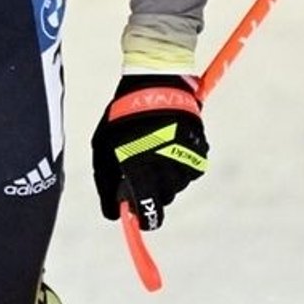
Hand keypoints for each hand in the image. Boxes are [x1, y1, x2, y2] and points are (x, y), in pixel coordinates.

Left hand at [90, 74, 207, 230]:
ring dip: (166, 177)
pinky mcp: (199, 151)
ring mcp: (186, 160)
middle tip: (141, 171)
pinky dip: (179, 164)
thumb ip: (106, 184)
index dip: (145, 218)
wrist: (155, 85)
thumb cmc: (122, 119)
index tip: (140, 216)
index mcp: (142, 169)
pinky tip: (167, 145)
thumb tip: (112, 214)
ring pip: (177, 185)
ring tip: (153, 150)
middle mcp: (167, 169)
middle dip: (152, 191)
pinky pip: (190, 170)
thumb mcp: (103, 150)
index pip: (149, 210)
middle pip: (164, 198)